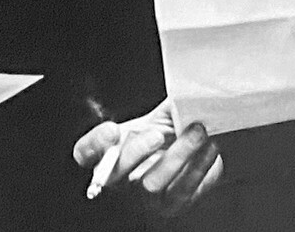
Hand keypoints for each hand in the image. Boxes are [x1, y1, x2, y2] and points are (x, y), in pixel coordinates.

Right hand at [72, 98, 221, 216]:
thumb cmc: (171, 131)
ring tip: (197, 132)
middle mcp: (120, 179)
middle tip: (158, 133)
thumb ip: (163, 105)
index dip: (94, 145)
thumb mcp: (161, 115)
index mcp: (109, 151)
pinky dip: (198, 167)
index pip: (85, 153)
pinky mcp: (171, 205)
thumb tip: (182, 89)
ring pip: (152, 183)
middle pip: (114, 173)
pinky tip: (209, 148)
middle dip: (136, 152)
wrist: (195, 152)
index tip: (113, 130)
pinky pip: (182, 190)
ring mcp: (144, 197)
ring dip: (176, 155)